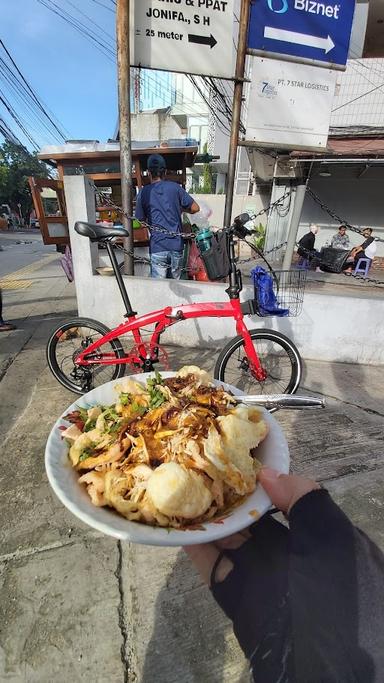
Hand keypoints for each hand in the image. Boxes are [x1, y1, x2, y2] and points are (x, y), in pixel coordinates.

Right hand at [184, 469, 319, 584]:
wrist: (311, 644)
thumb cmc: (327, 579)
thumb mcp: (330, 533)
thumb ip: (302, 499)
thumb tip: (267, 475)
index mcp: (310, 541)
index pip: (284, 505)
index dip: (262, 485)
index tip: (241, 462)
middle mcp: (281, 555)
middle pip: (249, 519)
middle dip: (229, 496)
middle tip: (206, 467)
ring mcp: (253, 572)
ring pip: (225, 538)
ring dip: (206, 514)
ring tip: (186, 482)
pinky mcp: (229, 588)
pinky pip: (209, 561)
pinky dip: (193, 541)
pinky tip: (178, 517)